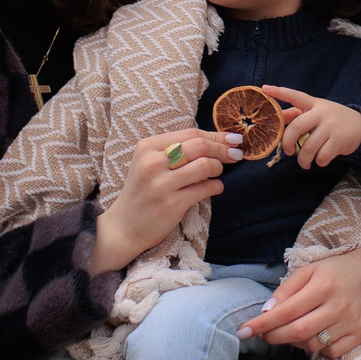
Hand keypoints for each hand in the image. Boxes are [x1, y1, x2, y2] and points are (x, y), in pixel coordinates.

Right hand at [97, 130, 240, 267]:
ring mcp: (161, 184)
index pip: (191, 133)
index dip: (216, 135)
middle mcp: (152, 163)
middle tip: (236, 154)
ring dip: (219, 168)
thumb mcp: (148, 163)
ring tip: (218, 172)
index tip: (232, 139)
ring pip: (205, 165)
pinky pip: (205, 188)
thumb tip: (215, 140)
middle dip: (223, 149)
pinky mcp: (172, 204)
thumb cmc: (142, 192)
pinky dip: (216, 186)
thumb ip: (174, 149)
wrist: (124, 226)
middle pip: (200, 146)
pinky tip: (215, 187)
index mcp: (147, 147)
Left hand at [237, 243, 360, 358]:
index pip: (287, 311)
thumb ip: (285, 290)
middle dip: (274, 336)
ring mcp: (352, 321)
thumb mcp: (307, 271)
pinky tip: (314, 335)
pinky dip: (317, 348)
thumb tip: (266, 312)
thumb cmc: (333, 271)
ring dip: (295, 342)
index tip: (244, 330)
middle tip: (264, 334)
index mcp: (324, 285)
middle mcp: (340, 305)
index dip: (263, 323)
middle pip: (298, 331)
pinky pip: (331, 352)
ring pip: (313, 344)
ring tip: (291, 330)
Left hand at [262, 85, 360, 167]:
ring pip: (308, 147)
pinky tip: (321, 160)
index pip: (295, 95)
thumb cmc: (334, 121)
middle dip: (288, 143)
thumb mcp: (319, 112)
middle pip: (297, 127)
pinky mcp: (339, 140)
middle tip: (288, 151)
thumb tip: (280, 118)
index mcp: (315, 104)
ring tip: (305, 163)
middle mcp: (322, 112)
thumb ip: (300, 115)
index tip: (265, 89)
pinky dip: (319, 162)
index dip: (280, 93)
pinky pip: (322, 156)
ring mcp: (331, 126)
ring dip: (303, 160)